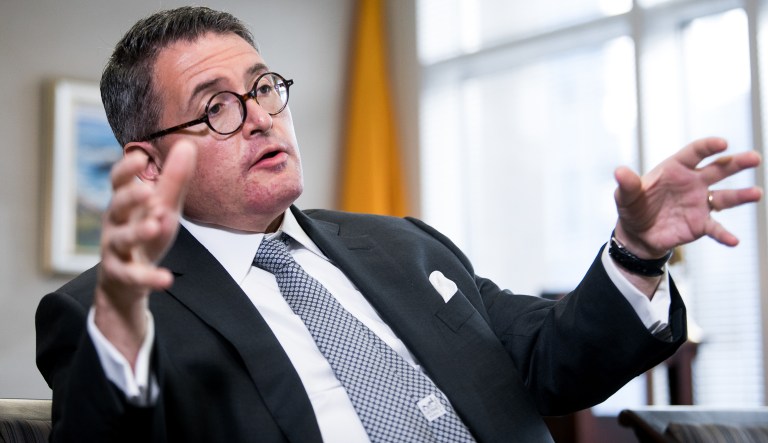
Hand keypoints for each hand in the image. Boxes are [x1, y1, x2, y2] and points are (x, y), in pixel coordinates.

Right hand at [94, 140, 195, 365]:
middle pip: (116, 207)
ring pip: (121, 239)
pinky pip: (133, 275)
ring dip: (137, 232)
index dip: (126, 169)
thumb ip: (173, 179)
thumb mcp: (163, 205)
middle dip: (130, 198)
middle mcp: (116, 223)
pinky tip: (165, 279)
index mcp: (125, 202)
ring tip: (155, 226)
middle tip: (148, 191)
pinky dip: (148, 277)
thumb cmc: (145, 232)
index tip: (139, 155)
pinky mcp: (122, 274)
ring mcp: (116, 249)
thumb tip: (187, 143)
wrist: (127, 280)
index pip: (118, 181)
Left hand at [613, 137, 761, 258]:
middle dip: (737, 163)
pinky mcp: (701, 224)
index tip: (722, 144)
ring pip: (725, 197)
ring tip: (756, 193)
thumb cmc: (633, 207)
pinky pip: (716, 228)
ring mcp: (700, 203)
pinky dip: (724, 235)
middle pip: (719, 169)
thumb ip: (627, 184)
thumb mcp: (626, 196)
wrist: (638, 234)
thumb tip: (619, 172)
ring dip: (741, 195)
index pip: (695, 153)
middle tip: (754, 158)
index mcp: (676, 169)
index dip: (708, 147)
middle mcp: (693, 183)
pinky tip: (734, 240)